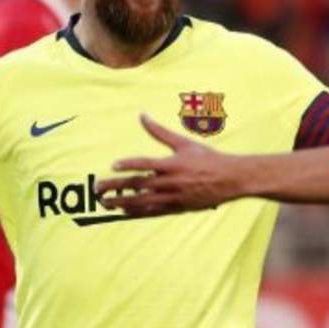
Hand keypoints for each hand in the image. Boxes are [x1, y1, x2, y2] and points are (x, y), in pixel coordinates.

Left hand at [92, 114, 244, 215]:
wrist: (230, 180)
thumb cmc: (208, 158)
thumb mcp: (184, 143)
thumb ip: (160, 132)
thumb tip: (142, 115)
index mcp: (172, 164)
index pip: (145, 164)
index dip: (129, 164)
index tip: (113, 165)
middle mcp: (171, 182)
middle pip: (138, 185)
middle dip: (116, 187)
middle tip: (97, 188)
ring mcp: (173, 197)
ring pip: (142, 202)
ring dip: (121, 202)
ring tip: (104, 202)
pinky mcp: (177, 208)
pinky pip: (153, 211)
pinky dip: (137, 212)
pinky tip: (123, 211)